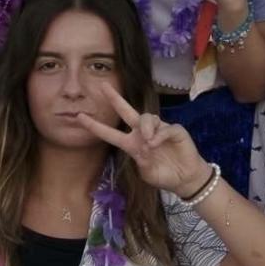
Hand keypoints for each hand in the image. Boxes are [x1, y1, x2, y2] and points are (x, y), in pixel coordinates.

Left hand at [79, 83, 209, 195]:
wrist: (185, 179)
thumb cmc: (164, 175)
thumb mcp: (147, 173)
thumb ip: (141, 162)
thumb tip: (145, 146)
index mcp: (132, 144)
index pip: (110, 133)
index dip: (95, 126)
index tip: (79, 118)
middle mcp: (143, 133)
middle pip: (127, 112)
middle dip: (115, 99)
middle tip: (103, 86)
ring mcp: (159, 129)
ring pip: (147, 117)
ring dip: (145, 128)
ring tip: (148, 142)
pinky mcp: (175, 130)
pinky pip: (165, 128)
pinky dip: (159, 135)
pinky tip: (156, 143)